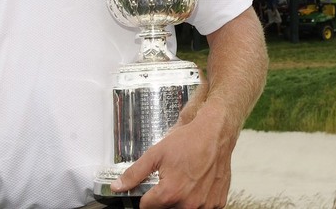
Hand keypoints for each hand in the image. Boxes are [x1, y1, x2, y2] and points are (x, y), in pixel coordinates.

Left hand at [110, 100, 234, 207]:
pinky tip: (198, 183)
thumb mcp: (156, 153)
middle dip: (165, 198)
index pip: (147, 207)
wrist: (215, 134)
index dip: (147, 196)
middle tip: (171, 179)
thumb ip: (135, 173)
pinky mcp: (217, 204)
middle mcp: (188, 205)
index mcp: (170, 194)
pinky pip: (203, 208)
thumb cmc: (187, 141)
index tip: (152, 186)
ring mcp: (205, 206)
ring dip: (181, 200)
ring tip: (185, 180)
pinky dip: (198, 199)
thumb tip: (117, 187)